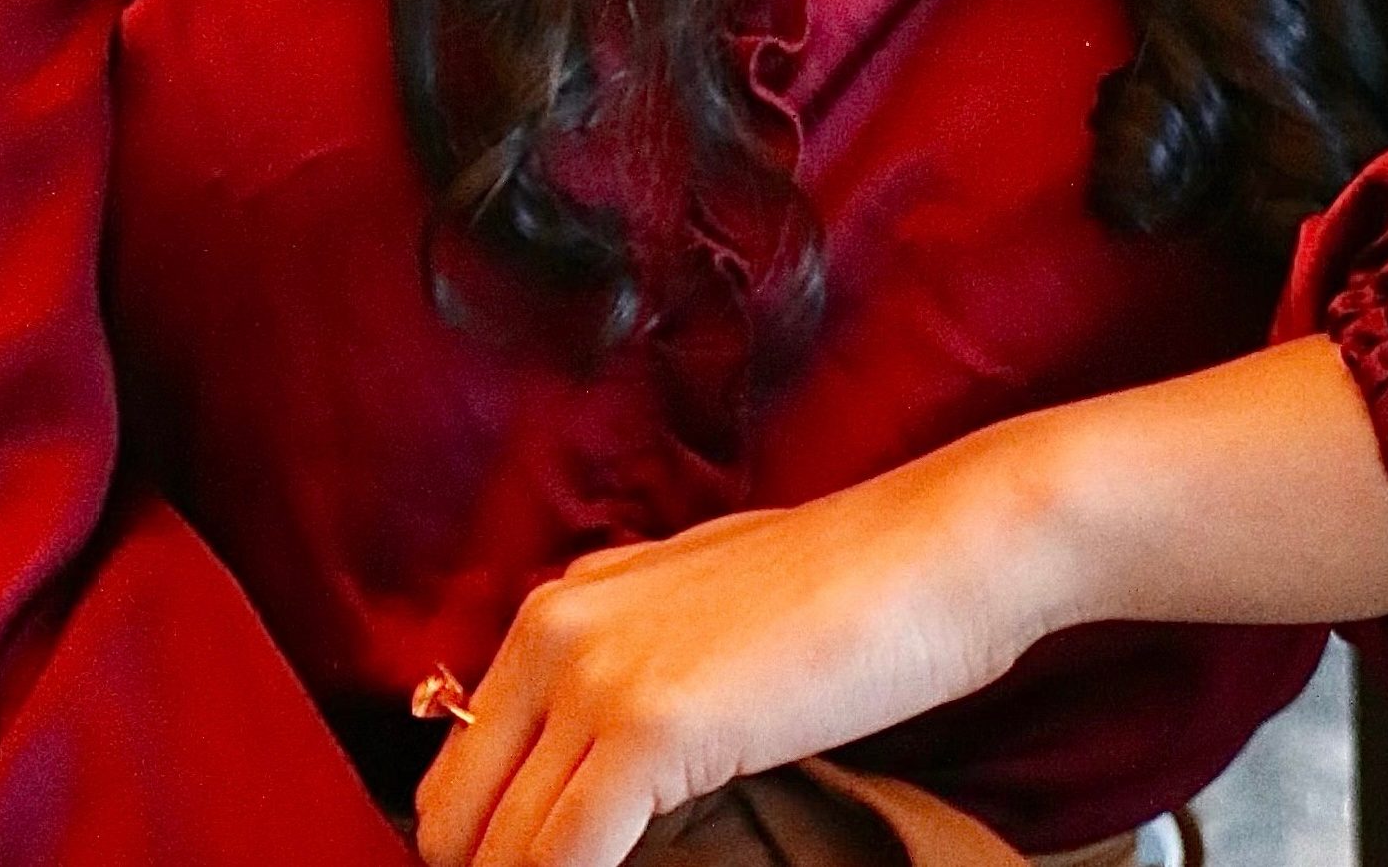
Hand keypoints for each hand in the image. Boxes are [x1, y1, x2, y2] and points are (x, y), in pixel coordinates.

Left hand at [412, 436, 1057, 866]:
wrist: (933, 551)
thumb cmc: (841, 591)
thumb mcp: (697, 616)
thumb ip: (623, 670)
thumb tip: (580, 773)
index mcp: (559, 606)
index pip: (458, 767)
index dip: (484, 846)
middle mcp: (554, 629)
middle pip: (454, 816)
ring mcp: (596, 674)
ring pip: (502, 848)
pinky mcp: (647, 729)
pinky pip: (564, 859)